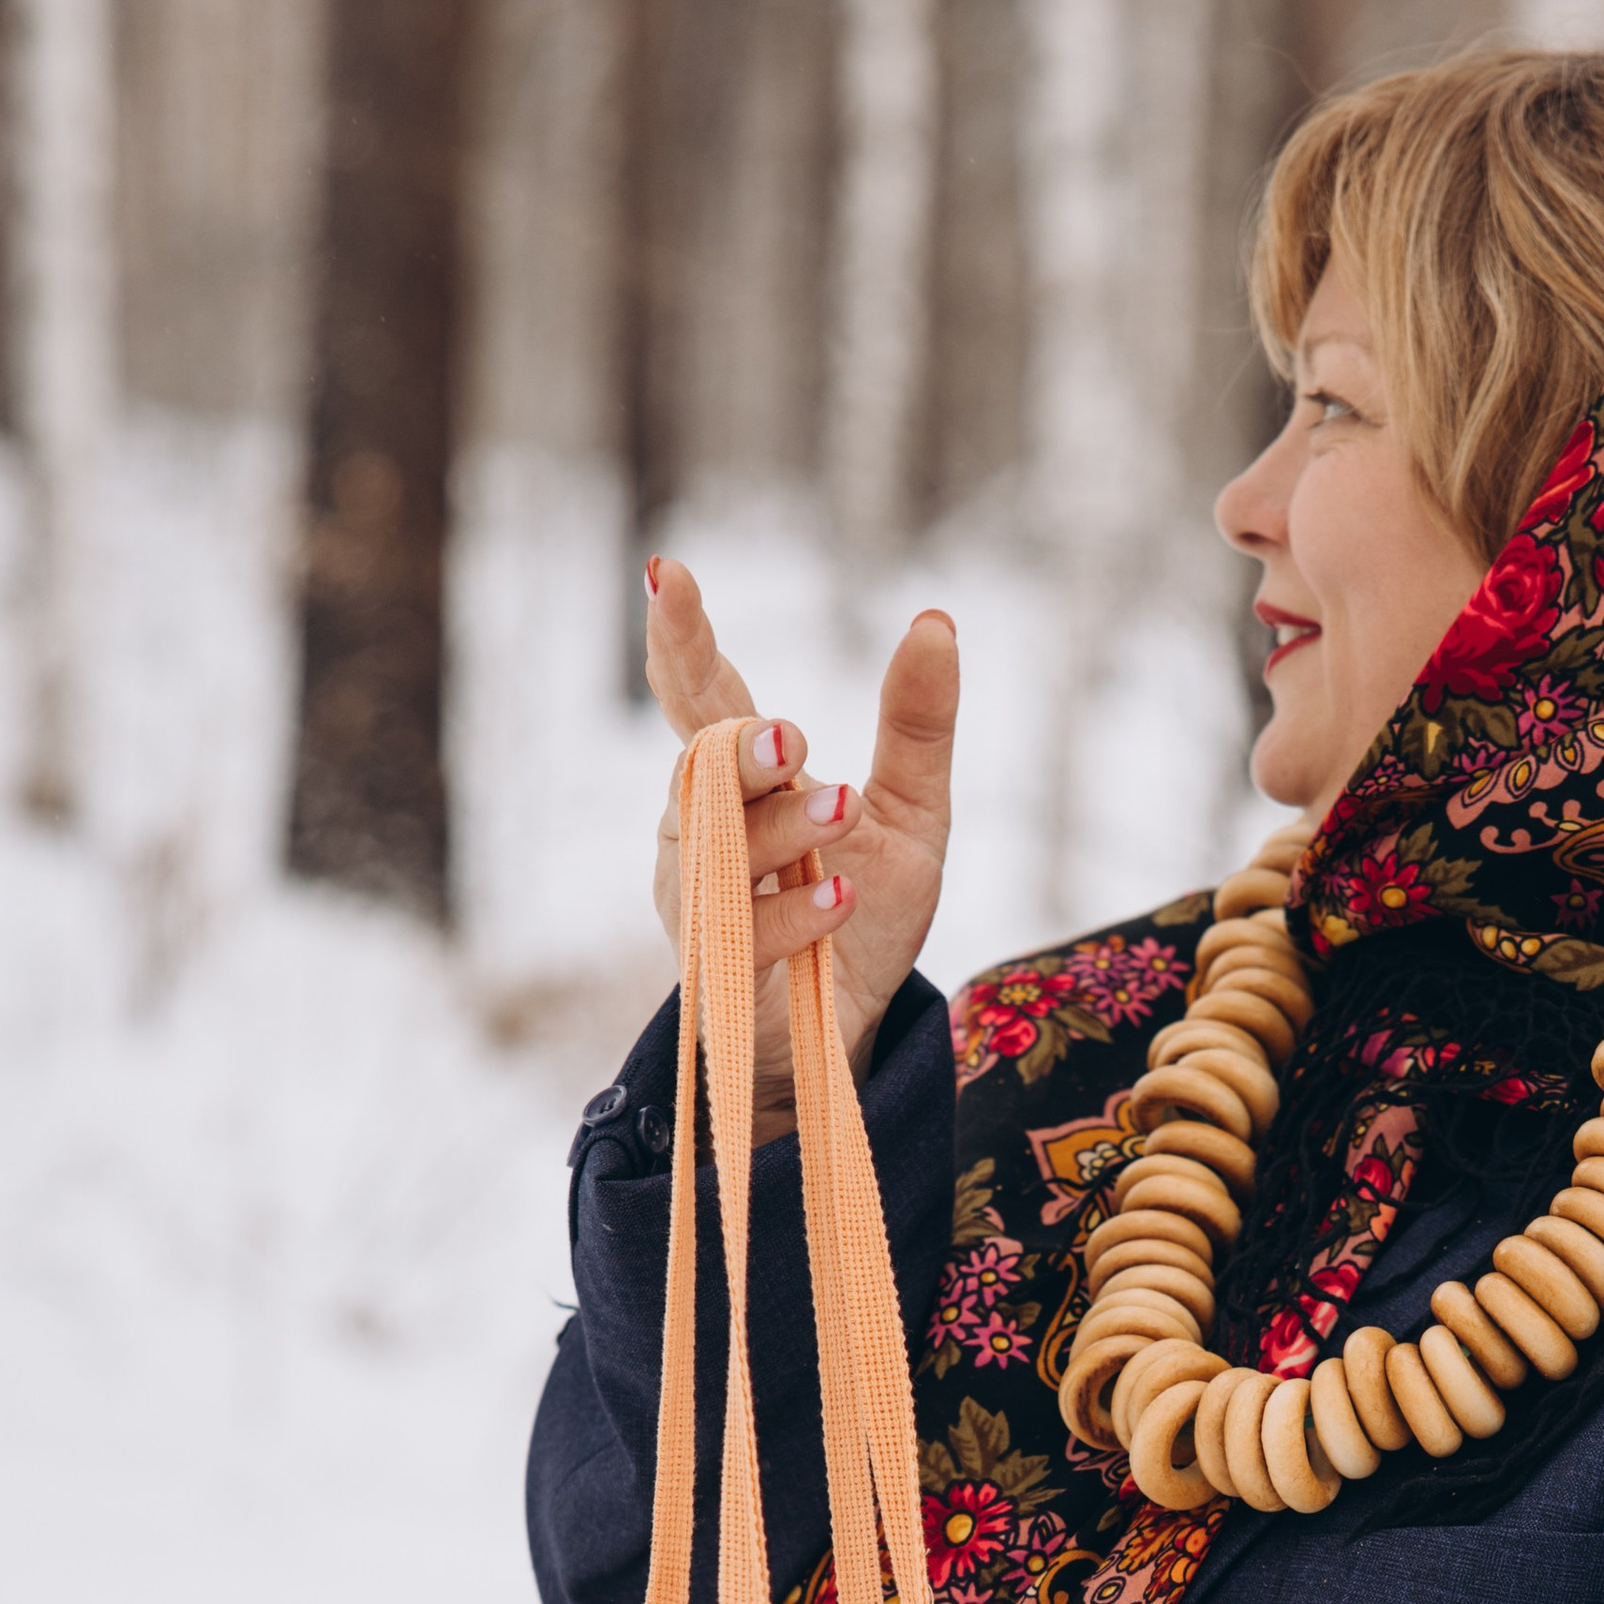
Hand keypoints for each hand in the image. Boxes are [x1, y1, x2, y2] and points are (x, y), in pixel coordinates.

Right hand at [642, 556, 956, 1121]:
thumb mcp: (913, 815)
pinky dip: (794, 910)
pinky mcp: (715, 967)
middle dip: (742, 750)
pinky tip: (841, 894)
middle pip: (704, 767)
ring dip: (780, 825)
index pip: (704, 698)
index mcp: (746, 778)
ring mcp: (699, 896)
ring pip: (721, 845)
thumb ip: (917, 728)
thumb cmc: (865, 912)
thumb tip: (937, 622)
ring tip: (842, 807)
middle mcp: (705, 826)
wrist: (849, 1027)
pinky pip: (743, 930)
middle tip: (793, 736)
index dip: (681, 641)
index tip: (666, 576)